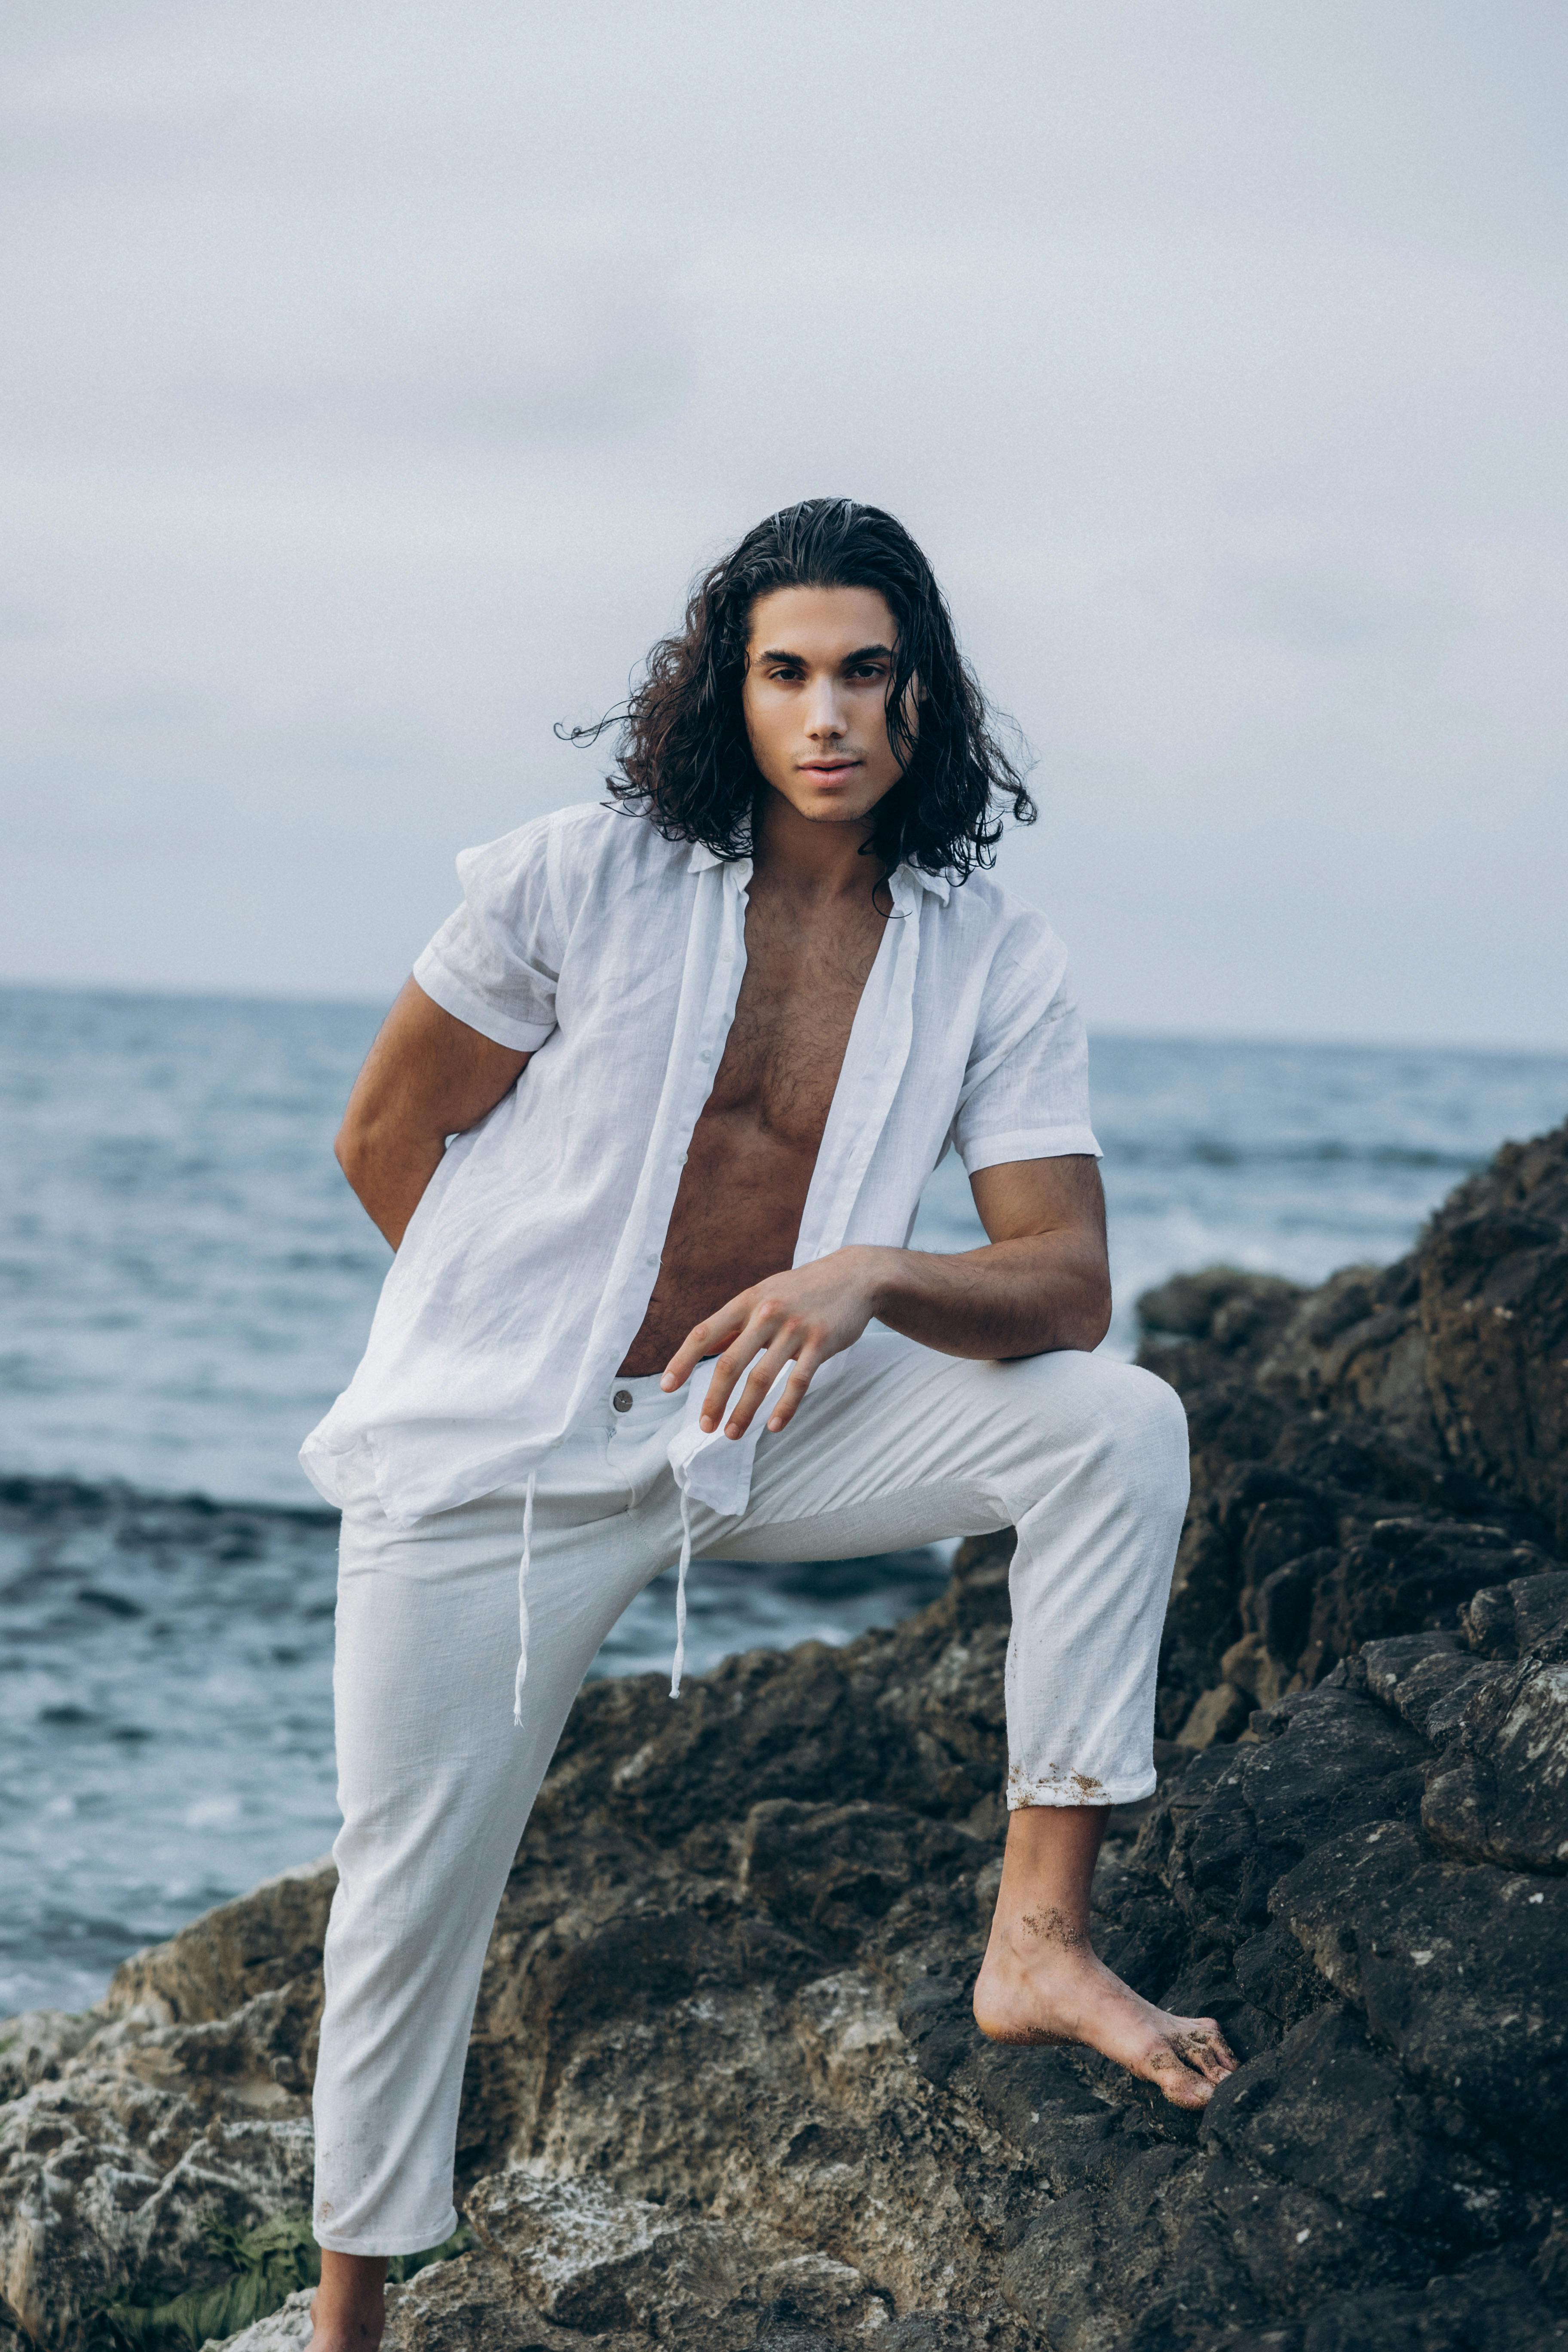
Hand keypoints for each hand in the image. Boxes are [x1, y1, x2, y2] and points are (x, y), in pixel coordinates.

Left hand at [660, 1247, 890, 1438]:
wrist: (854, 1276)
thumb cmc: (802, 1290)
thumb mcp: (765, 1295)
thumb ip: (736, 1321)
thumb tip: (704, 1347)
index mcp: (747, 1301)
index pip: (705, 1333)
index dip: (682, 1361)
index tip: (667, 1387)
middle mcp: (767, 1313)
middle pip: (730, 1362)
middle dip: (714, 1398)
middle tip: (704, 1426)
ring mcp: (795, 1328)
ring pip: (762, 1377)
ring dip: (744, 1411)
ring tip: (731, 1434)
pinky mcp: (821, 1342)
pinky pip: (799, 1381)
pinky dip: (785, 1407)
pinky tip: (774, 1427)